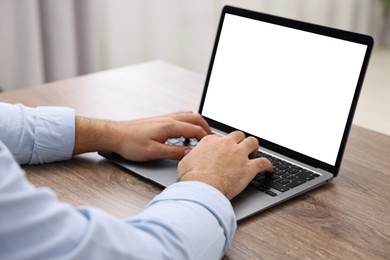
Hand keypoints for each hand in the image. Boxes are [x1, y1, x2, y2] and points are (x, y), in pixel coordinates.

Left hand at [73, 111, 211, 160]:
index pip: (195, 129)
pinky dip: (189, 123)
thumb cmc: (131, 143)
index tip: (211, 146)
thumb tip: (190, 153)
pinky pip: (180, 117)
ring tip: (202, 135)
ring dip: (198, 124)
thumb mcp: (154, 152)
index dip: (206, 138)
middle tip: (211, 140)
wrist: (115, 134)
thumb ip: (174, 152)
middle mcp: (169, 118)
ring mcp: (164, 118)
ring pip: (188, 115)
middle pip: (195, 118)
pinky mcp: (160, 120)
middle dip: (206, 128)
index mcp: (169, 126)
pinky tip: (185, 132)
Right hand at [177, 131, 272, 199]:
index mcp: (211, 142)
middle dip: (240, 140)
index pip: (220, 138)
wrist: (202, 188)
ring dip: (254, 147)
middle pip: (238, 135)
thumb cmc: (192, 178)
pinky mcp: (249, 168)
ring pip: (253, 142)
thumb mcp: (185, 163)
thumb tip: (189, 156)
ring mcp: (239, 155)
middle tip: (240, 148)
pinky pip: (264, 162)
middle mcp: (226, 144)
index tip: (223, 150)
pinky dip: (268, 165)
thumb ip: (190, 157)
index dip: (223, 144)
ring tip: (254, 152)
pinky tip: (269, 169)